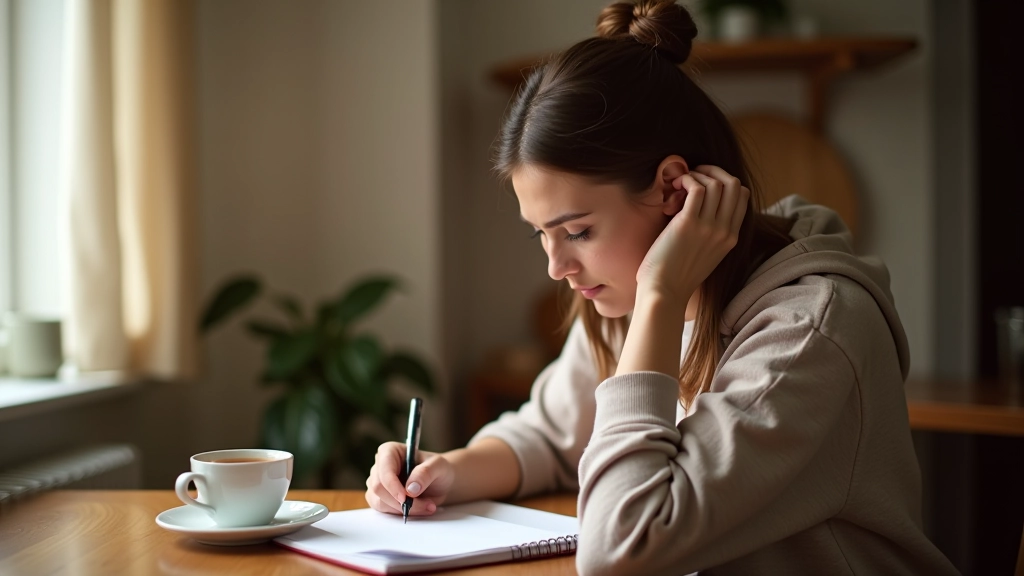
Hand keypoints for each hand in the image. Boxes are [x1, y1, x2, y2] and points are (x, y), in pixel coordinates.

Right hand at [364, 441, 454, 515]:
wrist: (440, 483)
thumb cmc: (438, 469)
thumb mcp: (439, 466)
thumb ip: (426, 473)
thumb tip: (410, 489)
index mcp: (390, 451)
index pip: (384, 469)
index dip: (392, 485)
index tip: (405, 498)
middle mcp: (380, 466)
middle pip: (378, 487)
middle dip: (401, 501)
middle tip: (426, 505)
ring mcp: (377, 482)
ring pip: (379, 501)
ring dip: (403, 509)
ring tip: (427, 505)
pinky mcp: (379, 498)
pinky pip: (382, 510)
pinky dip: (400, 513)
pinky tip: (417, 509)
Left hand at [636, 165, 748, 303]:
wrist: (664, 293)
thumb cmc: (676, 276)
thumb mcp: (705, 255)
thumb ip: (711, 235)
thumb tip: (702, 209)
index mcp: (731, 238)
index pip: (742, 195)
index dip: (724, 181)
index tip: (705, 182)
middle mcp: (724, 231)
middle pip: (734, 184)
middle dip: (713, 171)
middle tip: (694, 175)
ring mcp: (709, 227)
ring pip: (716, 183)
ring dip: (697, 175)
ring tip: (680, 182)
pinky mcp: (688, 224)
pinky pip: (697, 188)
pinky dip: (687, 180)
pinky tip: (675, 186)